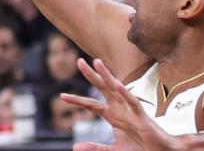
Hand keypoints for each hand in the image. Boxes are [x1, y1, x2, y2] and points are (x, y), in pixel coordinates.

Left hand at [62, 58, 179, 150]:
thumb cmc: (140, 148)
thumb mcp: (114, 149)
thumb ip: (96, 147)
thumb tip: (75, 148)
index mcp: (112, 115)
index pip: (91, 105)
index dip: (77, 100)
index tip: (62, 96)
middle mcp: (120, 109)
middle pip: (102, 89)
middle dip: (91, 75)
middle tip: (78, 61)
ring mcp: (130, 111)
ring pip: (116, 89)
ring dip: (107, 75)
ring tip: (96, 62)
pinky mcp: (141, 116)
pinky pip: (133, 102)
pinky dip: (125, 93)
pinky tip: (117, 84)